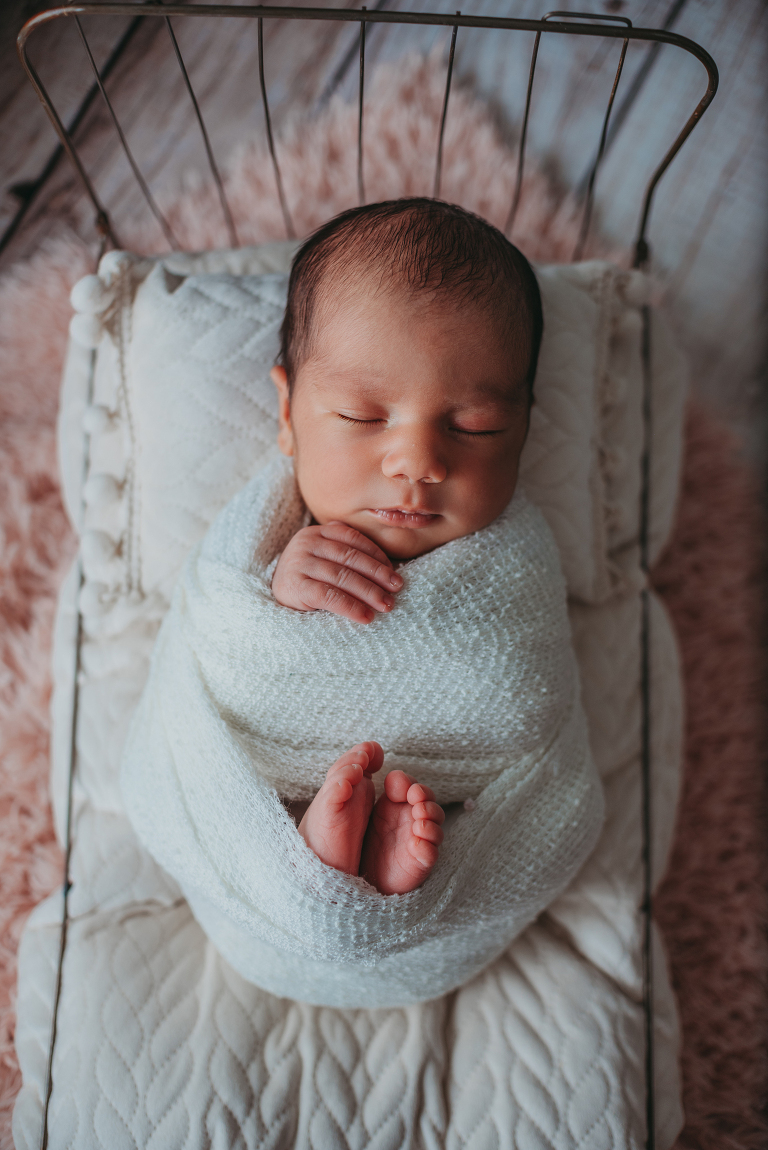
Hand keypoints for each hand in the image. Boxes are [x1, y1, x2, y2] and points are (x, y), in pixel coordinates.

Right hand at [271, 522, 402, 623]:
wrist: (273, 597)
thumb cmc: (307, 579)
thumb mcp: (324, 559)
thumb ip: (347, 555)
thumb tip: (389, 571)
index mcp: (317, 532)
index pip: (353, 539)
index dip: (377, 555)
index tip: (394, 572)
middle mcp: (306, 543)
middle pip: (350, 558)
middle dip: (377, 574)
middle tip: (396, 589)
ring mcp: (298, 563)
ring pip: (342, 577)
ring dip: (369, 592)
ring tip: (386, 605)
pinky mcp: (295, 586)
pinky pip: (329, 596)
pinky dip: (351, 607)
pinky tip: (366, 617)